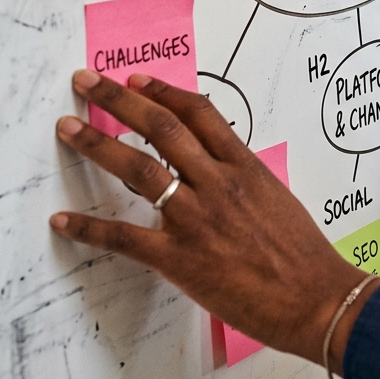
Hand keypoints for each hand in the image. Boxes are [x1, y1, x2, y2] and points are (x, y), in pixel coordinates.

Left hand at [49, 70, 377, 374]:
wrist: (315, 298)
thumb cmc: (304, 256)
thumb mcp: (278, 199)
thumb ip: (243, 181)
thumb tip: (219, 172)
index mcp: (245, 168)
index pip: (199, 113)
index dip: (163, 91)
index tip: (137, 80)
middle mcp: (217, 184)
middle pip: (161, 128)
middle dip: (118, 100)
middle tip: (88, 82)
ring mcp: (196, 219)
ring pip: (138, 168)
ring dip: (96, 143)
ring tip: (68, 126)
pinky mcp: (179, 259)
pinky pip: (124, 238)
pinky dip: (89, 228)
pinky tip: (64, 220)